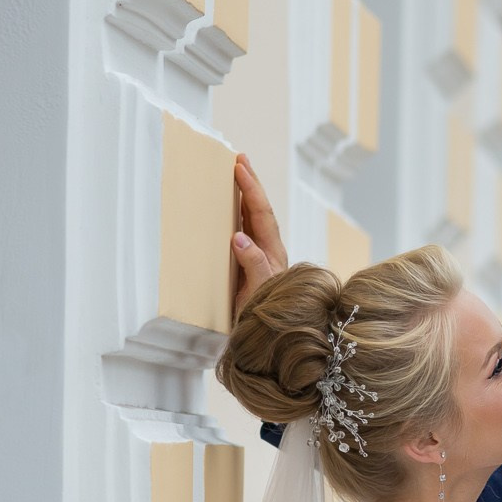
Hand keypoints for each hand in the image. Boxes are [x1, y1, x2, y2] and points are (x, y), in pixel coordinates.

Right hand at [231, 155, 287, 317]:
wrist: (267, 343)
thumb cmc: (265, 318)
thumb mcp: (259, 292)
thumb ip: (253, 265)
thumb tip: (238, 237)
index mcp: (272, 254)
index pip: (261, 215)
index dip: (251, 190)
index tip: (239, 168)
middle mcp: (268, 253)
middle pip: (260, 211)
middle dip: (250, 184)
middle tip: (239, 159)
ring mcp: (260, 259)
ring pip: (252, 221)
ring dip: (244, 197)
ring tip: (236, 174)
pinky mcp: (249, 268)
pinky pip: (244, 234)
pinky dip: (237, 217)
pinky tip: (229, 211)